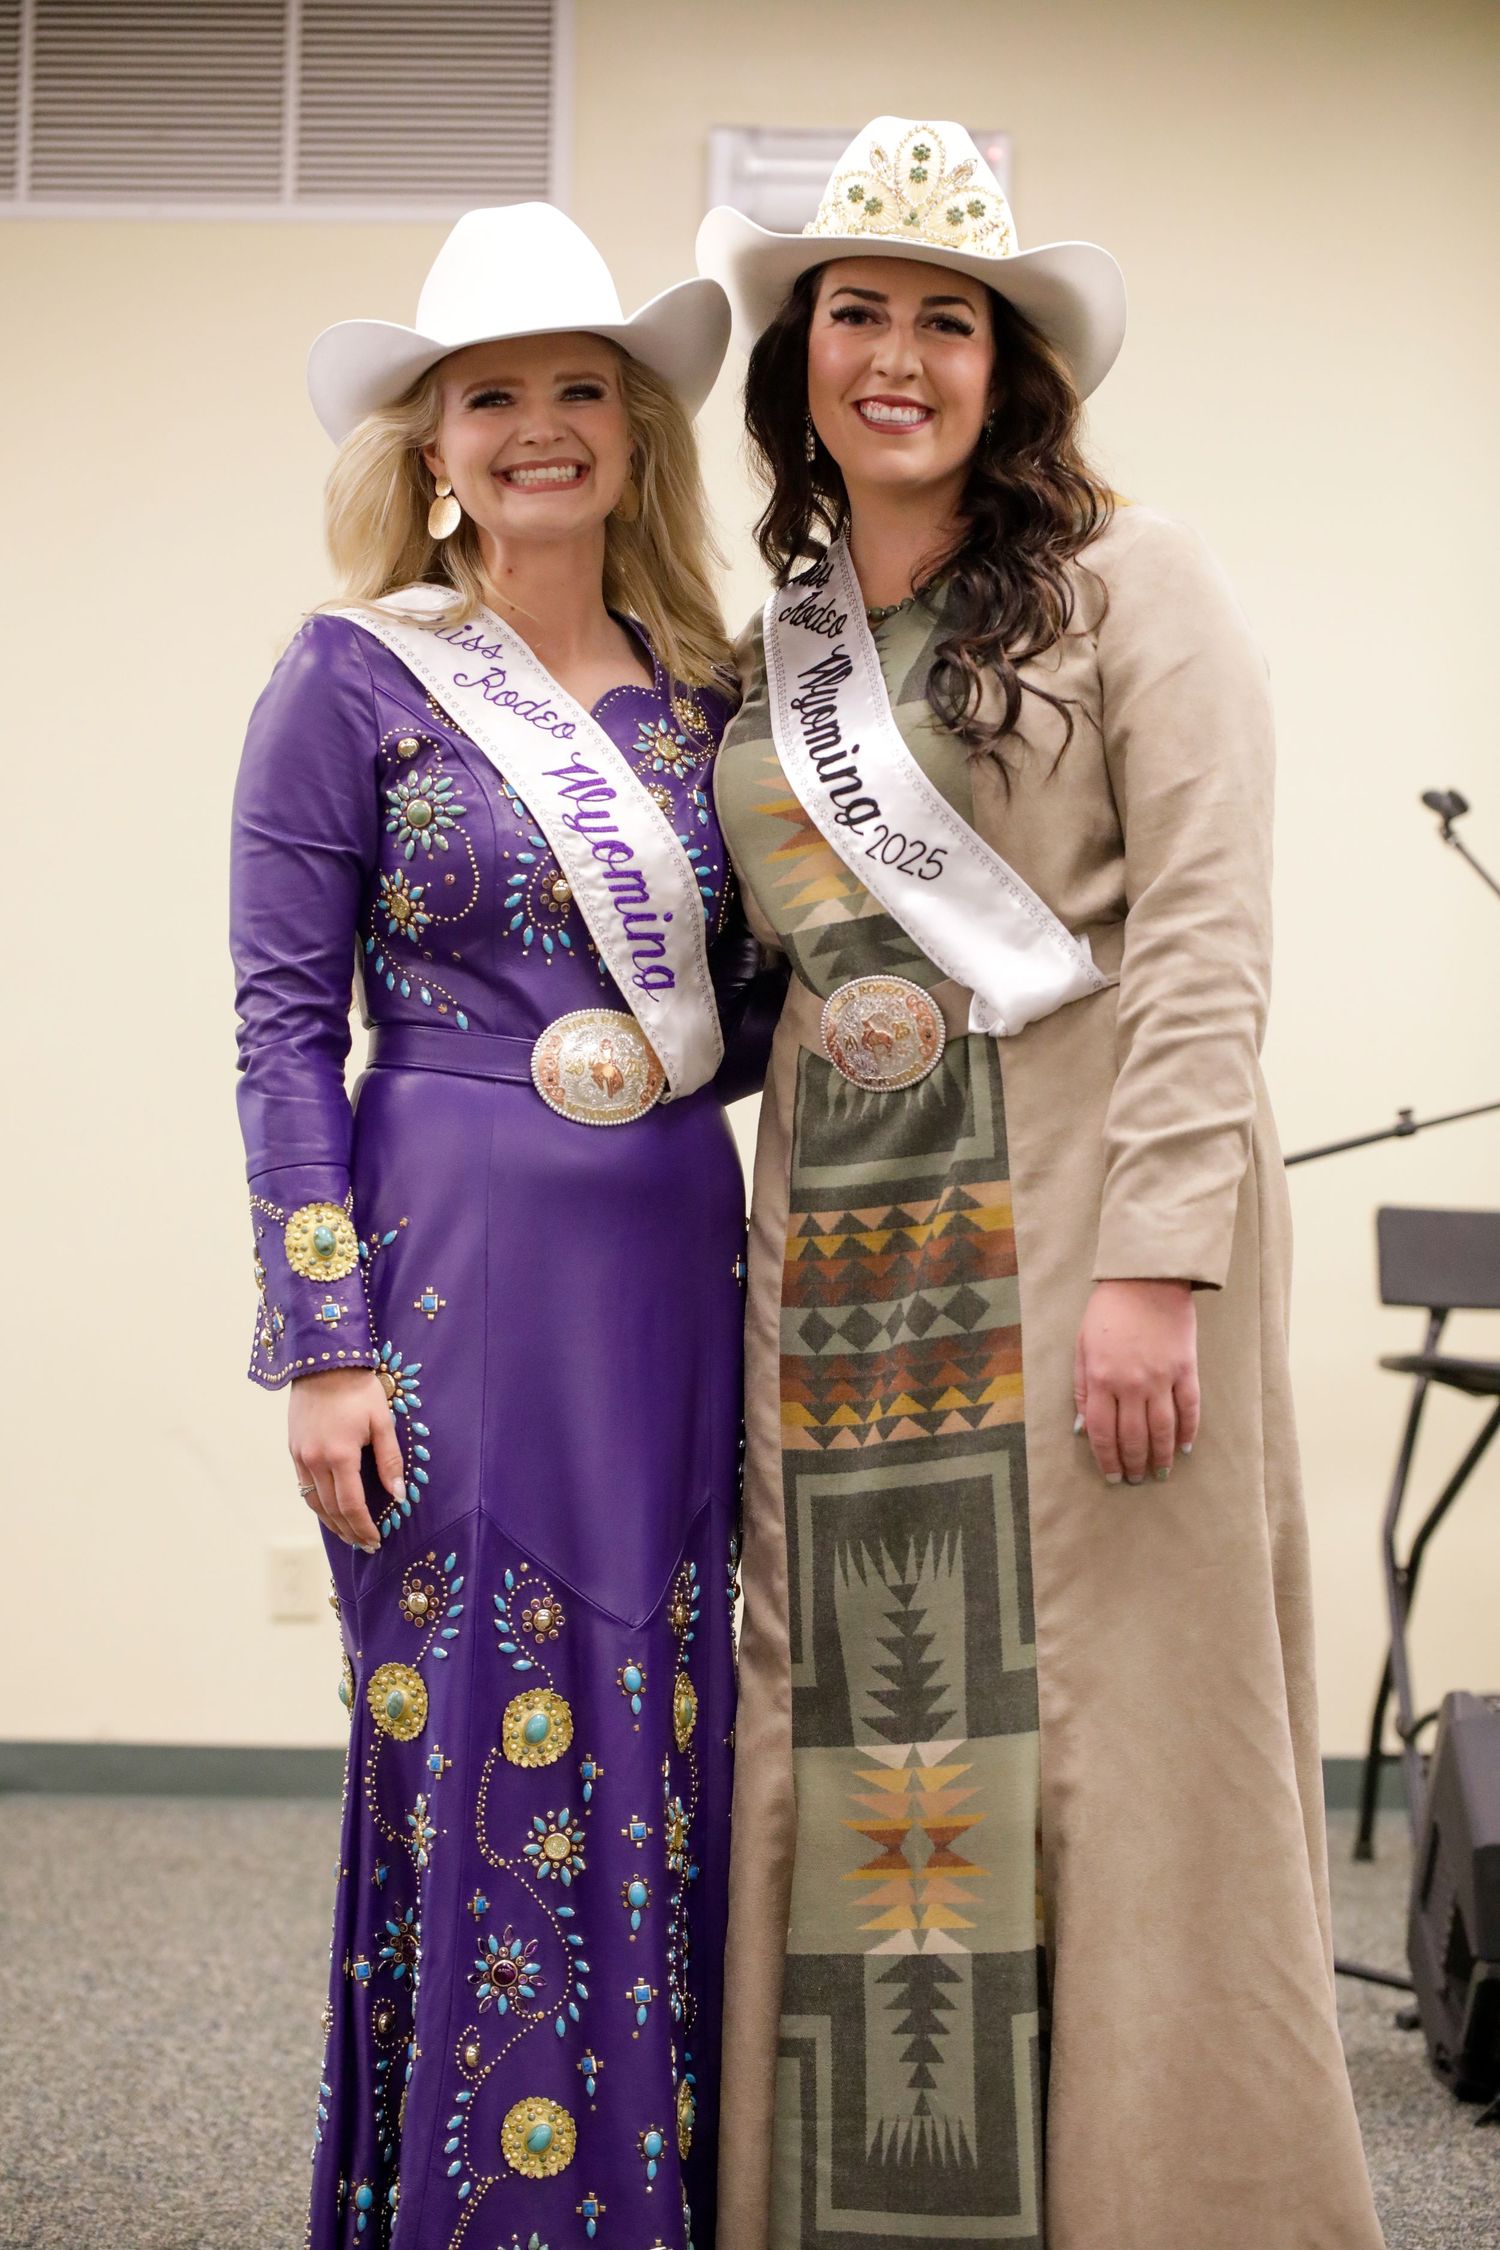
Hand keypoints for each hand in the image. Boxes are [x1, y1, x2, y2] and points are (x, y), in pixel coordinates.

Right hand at [289, 1368, 403, 1552]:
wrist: (324, 1362)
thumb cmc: (358, 1389)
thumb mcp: (382, 1422)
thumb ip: (390, 1460)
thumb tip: (398, 1495)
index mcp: (340, 1455)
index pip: (351, 1505)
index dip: (363, 1527)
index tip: (375, 1541)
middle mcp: (315, 1460)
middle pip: (331, 1509)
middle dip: (349, 1530)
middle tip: (364, 1544)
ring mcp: (301, 1456)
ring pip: (313, 1501)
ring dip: (331, 1522)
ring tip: (348, 1534)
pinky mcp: (293, 1449)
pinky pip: (303, 1485)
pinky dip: (317, 1503)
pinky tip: (329, 1509)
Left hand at [1073, 1279, 1199, 1485]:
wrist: (1146, 1278)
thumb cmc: (1108, 1311)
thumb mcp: (1082, 1346)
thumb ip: (1083, 1388)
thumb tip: (1083, 1428)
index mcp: (1101, 1379)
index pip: (1102, 1433)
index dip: (1107, 1459)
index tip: (1112, 1475)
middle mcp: (1131, 1384)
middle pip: (1133, 1438)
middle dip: (1134, 1464)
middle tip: (1136, 1480)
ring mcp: (1161, 1378)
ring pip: (1163, 1430)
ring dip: (1161, 1457)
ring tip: (1159, 1473)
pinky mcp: (1186, 1369)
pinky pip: (1189, 1408)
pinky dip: (1188, 1431)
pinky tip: (1184, 1448)